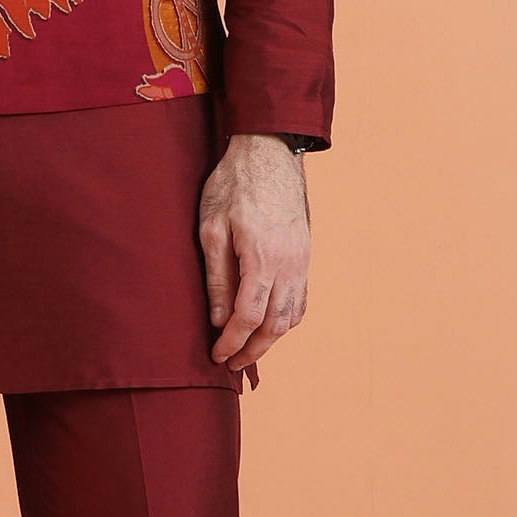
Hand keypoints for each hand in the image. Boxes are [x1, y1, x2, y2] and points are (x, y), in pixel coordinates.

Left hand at [199, 133, 311, 373]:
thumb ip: (217, 278)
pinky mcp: (305, 254)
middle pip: (275, 325)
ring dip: (271, 339)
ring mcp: (302, 260)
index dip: (232, 343)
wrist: (269, 152)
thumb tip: (220, 320)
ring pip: (292, 316)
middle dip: (253, 351)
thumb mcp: (211, 228)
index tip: (216, 356)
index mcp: (262, 258)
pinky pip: (301, 298)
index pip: (249, 317)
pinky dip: (286, 319)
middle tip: (231, 365)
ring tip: (248, 350)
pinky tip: (270, 324)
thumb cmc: (233, 184)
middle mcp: (289, 264)